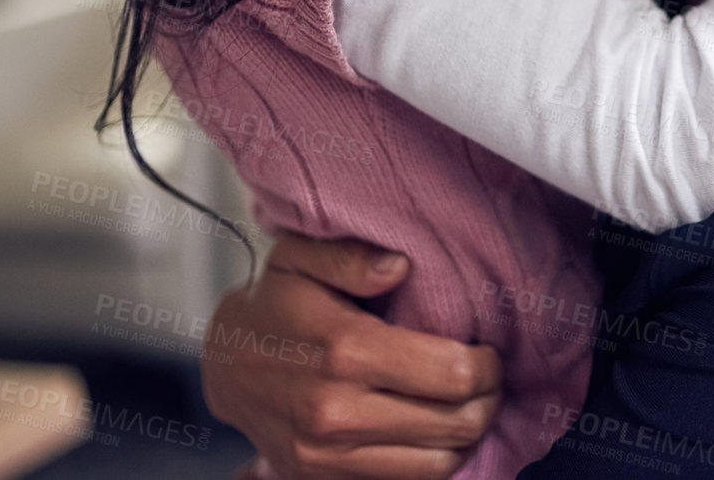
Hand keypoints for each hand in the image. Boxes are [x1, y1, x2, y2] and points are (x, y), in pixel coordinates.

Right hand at [202, 233, 501, 478]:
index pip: (451, 375)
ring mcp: (329, 453)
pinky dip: (436, 457)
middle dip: (488, 398)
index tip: (488, 349)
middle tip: (490, 375)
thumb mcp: (300, 256)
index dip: (487, 365)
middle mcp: (337, 410)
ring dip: (467, 432)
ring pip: (439, 462)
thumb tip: (400, 266)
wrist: (223, 364)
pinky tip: (437, 426)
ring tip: (468, 400)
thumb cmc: (274, 303)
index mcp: (344, 349)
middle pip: (455, 423)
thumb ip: (352, 256)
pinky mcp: (323, 477)